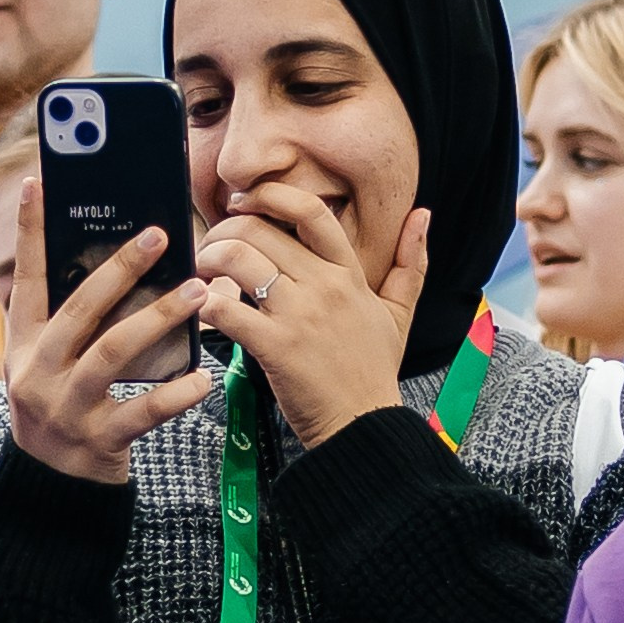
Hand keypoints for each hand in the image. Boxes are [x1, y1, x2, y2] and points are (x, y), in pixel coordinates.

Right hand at [5, 177, 211, 480]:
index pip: (25, 279)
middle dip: (119, 269)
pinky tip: (203, 378)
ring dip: (157, 318)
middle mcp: (37, 372)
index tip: (36, 183)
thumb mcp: (46, 364)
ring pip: (112, 353)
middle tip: (159, 235)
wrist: (51, 488)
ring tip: (196, 292)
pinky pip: (142, 413)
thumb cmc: (61, 408)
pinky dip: (175, 395)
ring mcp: (66, 408)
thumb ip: (68, 320)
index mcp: (24, 345)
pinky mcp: (98, 441)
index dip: (29, 232)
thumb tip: (110, 259)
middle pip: (79, 311)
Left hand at [198, 184, 429, 447]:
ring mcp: (299, 316)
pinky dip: (204, 304)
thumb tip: (423, 214)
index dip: (270, 195)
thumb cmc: (373, 371)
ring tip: (200, 269)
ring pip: (238, 260)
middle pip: (260, 231)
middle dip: (224, 229)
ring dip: (209, 258)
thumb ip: (412, 261)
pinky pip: (227, 311)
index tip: (246, 201)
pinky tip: (200, 307)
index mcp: (348, 274)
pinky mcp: (275, 347)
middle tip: (211, 243)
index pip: (310, 211)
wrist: (362, 426)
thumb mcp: (400, 313)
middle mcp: (324, 286)